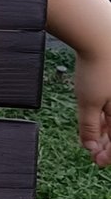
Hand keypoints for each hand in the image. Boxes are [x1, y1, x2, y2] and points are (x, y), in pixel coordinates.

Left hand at [73, 50, 110, 166]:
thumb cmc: (97, 68)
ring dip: (105, 131)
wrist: (100, 36)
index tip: (97, 161)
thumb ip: (89, 126)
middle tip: (94, 154)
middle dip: (107, 144)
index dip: (109, 154)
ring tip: (92, 139)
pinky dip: (104, 114)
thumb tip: (90, 147)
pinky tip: (95, 120)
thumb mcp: (88, 101)